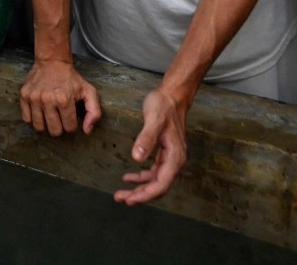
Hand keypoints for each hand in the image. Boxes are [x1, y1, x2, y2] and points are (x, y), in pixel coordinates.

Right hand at [19, 58, 101, 135]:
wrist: (52, 61)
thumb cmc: (71, 79)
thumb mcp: (89, 92)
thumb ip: (94, 112)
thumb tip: (87, 131)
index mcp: (64, 99)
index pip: (69, 127)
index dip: (72, 124)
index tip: (70, 115)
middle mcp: (47, 99)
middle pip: (54, 131)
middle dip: (59, 127)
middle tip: (60, 117)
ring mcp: (34, 98)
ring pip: (39, 127)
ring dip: (45, 124)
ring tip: (49, 115)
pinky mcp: (24, 96)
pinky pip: (26, 119)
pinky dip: (33, 119)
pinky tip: (40, 111)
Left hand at [114, 87, 187, 205]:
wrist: (172, 96)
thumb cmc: (163, 106)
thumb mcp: (153, 120)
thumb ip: (146, 139)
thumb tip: (137, 158)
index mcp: (175, 157)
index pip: (161, 183)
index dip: (146, 194)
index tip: (130, 199)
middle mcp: (175, 161)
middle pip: (158, 186)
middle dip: (140, 195)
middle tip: (121, 198)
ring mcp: (171, 158)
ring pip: (155, 181)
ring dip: (140, 188)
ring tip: (123, 193)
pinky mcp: (165, 153)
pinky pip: (154, 172)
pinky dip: (142, 177)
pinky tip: (129, 178)